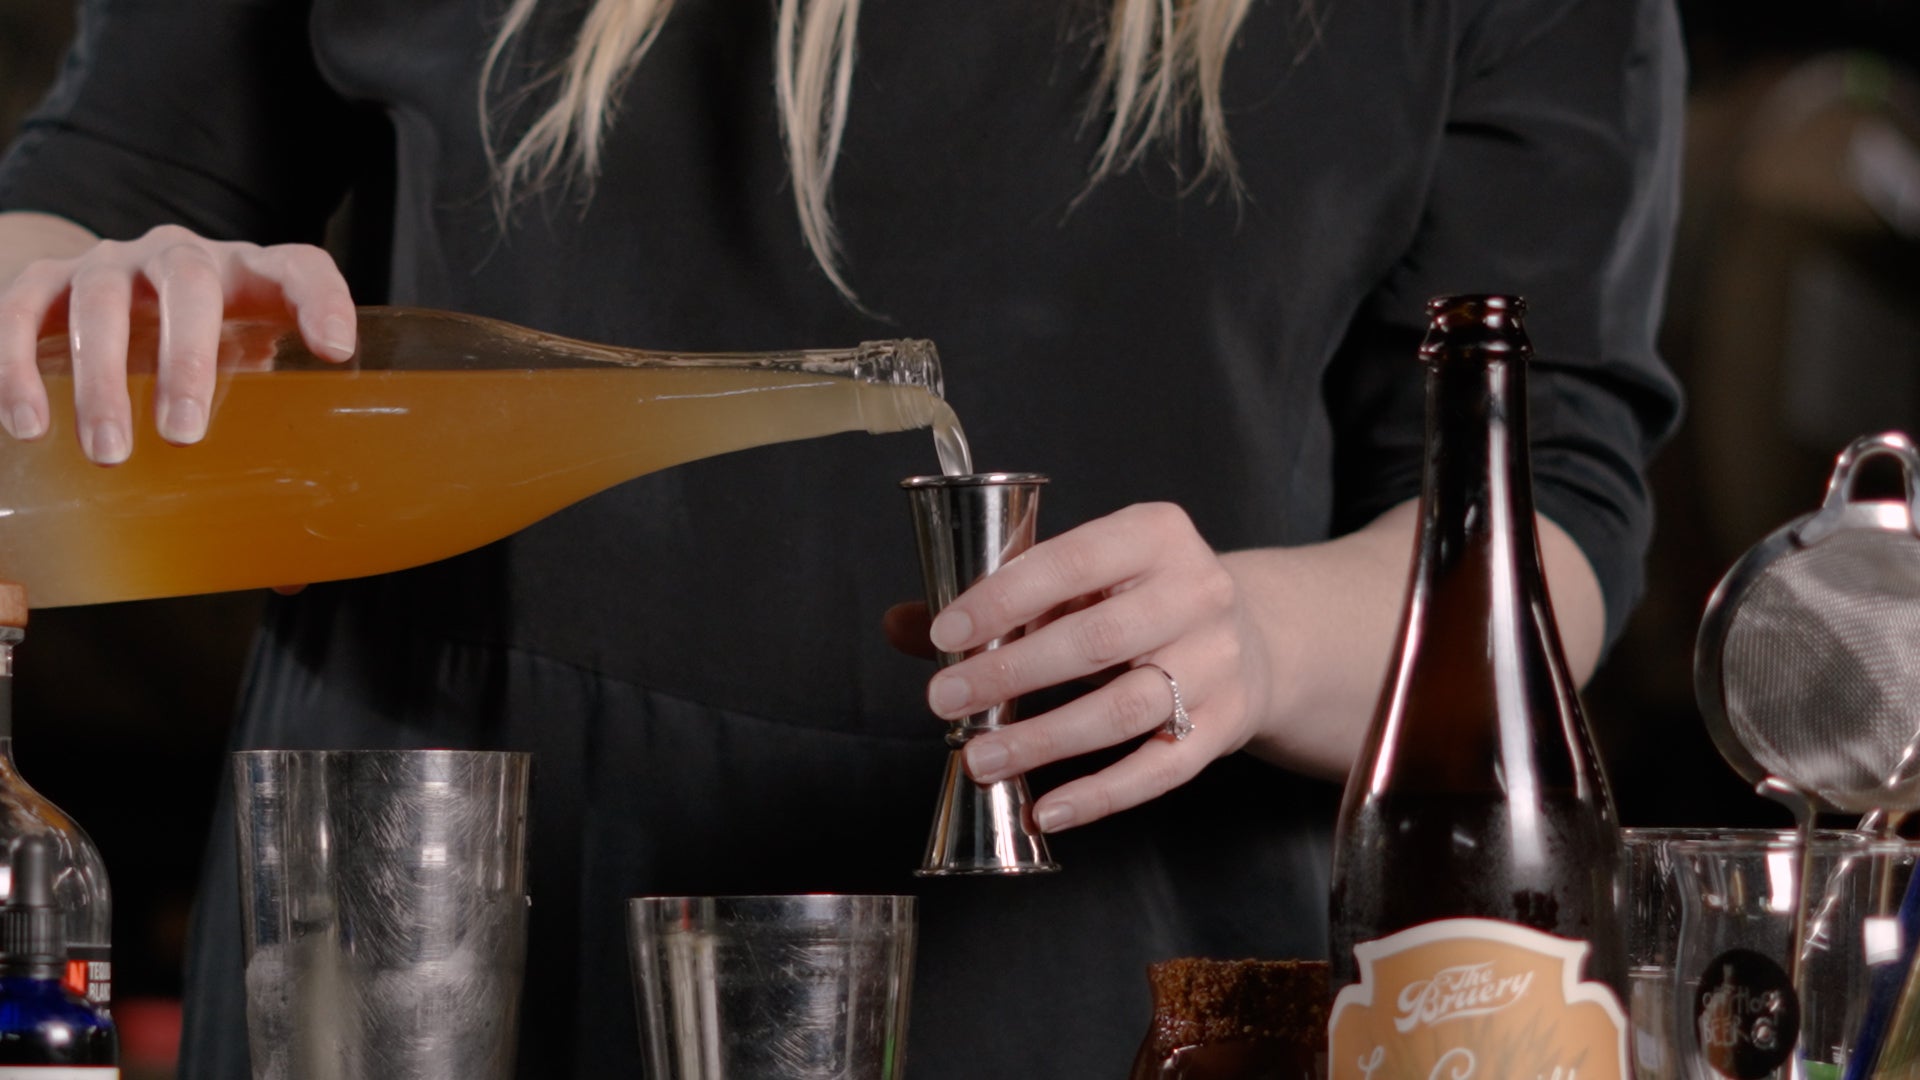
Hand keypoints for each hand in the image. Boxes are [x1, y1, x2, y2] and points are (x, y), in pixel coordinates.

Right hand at [0, 223, 355, 462]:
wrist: (128, 300)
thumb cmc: (212, 343)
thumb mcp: (255, 364)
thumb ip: (283, 411)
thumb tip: (302, 535)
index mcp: (248, 274)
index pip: (300, 268)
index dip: (323, 300)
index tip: (333, 350)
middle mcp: (178, 255)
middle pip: (187, 283)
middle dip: (185, 360)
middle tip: (183, 437)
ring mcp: (109, 263)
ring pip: (99, 301)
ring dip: (100, 379)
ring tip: (108, 454)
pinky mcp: (47, 281)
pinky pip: (21, 310)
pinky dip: (14, 364)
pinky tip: (26, 424)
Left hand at [914, 501, 1273, 832]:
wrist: (1252, 636)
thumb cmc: (1138, 598)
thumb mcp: (1082, 576)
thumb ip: (997, 597)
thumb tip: (900, 625)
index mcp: (1155, 534)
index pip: (1070, 563)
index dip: (1003, 600)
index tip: (943, 635)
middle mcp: (1197, 593)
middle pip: (1096, 641)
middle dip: (1009, 674)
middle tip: (943, 699)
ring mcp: (1216, 663)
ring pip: (1123, 710)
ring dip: (1043, 740)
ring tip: (980, 759)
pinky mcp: (1224, 725)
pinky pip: (1159, 769)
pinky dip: (1101, 794)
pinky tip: (1048, 809)